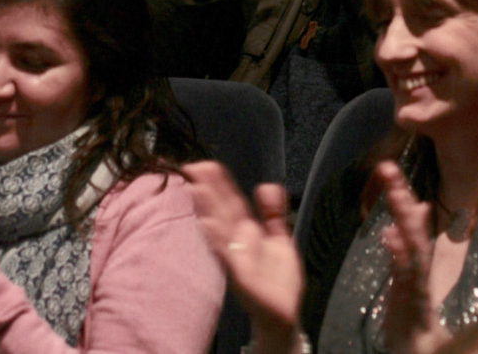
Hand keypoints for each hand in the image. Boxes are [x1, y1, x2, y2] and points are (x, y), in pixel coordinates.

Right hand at [183, 161, 303, 350]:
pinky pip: (227, 255)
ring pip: (220, 229)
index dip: (220, 184)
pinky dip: (217, 239)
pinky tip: (208, 224)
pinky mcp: (240, 275)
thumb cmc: (277, 280)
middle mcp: (237, 243)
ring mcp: (236, 258)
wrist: (283, 313)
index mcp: (246, 233)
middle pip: (222, 211)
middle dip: (209, 189)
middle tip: (195, 167)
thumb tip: (266, 186)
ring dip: (207, 209)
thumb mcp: (279, 239)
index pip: (230, 202)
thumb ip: (274, 213)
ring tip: (197, 188)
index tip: (206, 165)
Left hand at [378, 161, 451, 353]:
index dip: (400, 194)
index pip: (409, 221)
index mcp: (415, 260)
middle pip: (413, 226)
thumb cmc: (411, 313)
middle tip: (388, 168)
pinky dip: (399, 254)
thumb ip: (409, 243)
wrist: (419, 351)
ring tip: (394, 193)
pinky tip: (390, 235)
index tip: (387, 168)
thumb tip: (419, 208)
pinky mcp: (412, 302)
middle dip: (401, 197)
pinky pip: (406, 276)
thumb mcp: (408, 274)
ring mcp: (418, 284)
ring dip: (404, 218)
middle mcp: (419, 268)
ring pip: (415, 246)